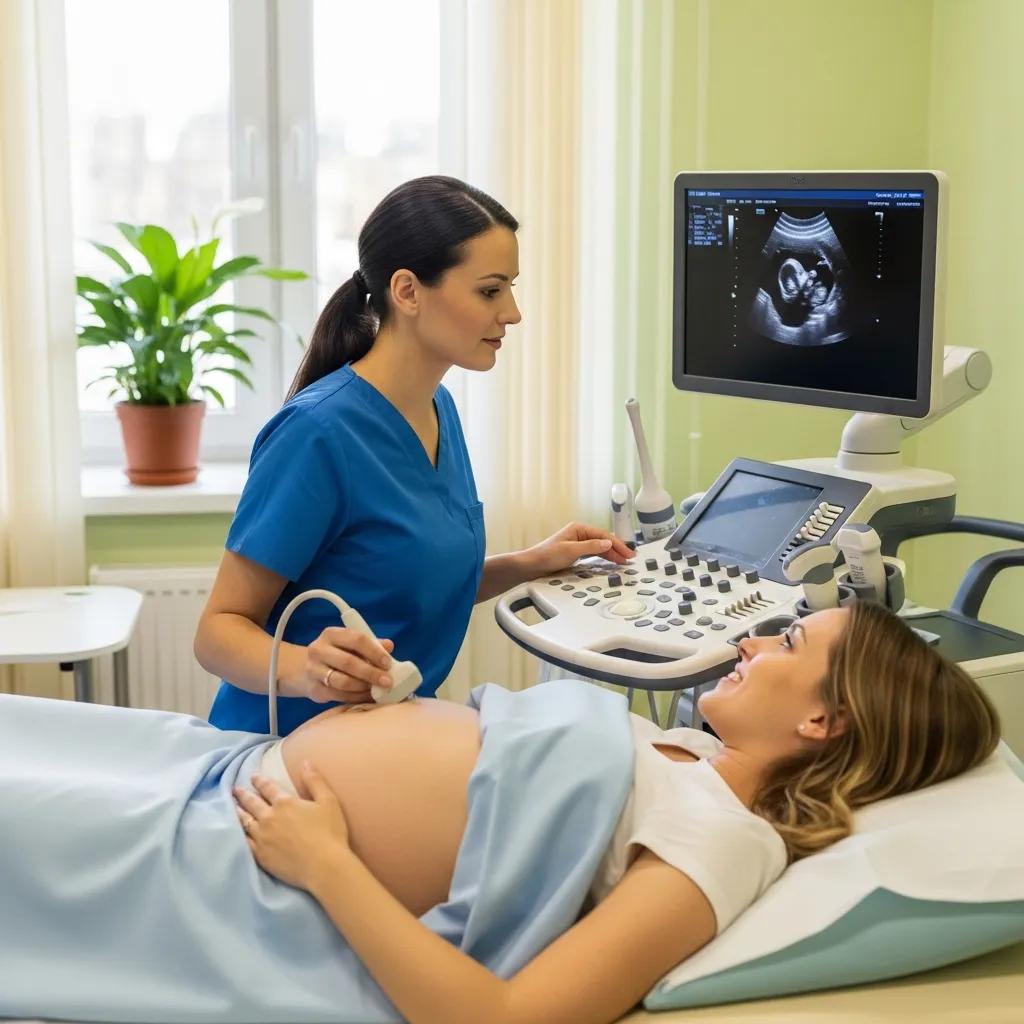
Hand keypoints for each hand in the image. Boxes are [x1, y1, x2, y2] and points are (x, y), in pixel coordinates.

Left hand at [234, 762, 350, 890]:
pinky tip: (237, 833)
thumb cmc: (330, 832)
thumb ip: (315, 780)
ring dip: (238, 813)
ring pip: (245, 822)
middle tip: (235, 790)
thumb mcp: (328, 801)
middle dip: (243, 795)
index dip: (259, 781)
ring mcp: (262, 838)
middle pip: (252, 803)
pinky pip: (245, 842)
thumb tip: (305, 762)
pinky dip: (239, 835)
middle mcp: (269, 818)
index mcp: (285, 803)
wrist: (323, 866)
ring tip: (232, 808)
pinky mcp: (261, 856)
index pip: (268, 788)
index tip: (253, 776)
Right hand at [302, 627, 395, 703]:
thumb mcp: (352, 645)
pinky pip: (338, 695)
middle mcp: (319, 650)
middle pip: (348, 662)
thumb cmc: (337, 654)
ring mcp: (314, 670)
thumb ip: (372, 644)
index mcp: (331, 634)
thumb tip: (389, 646)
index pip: (356, 639)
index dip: (374, 651)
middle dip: (371, 672)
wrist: (307, 670)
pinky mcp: (314, 689)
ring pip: (342, 681)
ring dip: (363, 687)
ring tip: (377, 690)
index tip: (388, 663)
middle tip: (387, 681)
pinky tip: (367, 696)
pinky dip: (356, 697)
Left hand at [522, 522, 633, 577]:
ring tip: (623, 561)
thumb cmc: (547, 555)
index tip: (627, 552)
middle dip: (617, 549)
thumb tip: (608, 542)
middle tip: (630, 558)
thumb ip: (591, 546)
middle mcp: (580, 534)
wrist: (532, 565)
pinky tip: (611, 562)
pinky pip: (594, 554)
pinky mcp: (576, 553)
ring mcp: (578, 544)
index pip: (603, 535)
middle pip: (603, 540)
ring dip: (612, 554)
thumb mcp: (571, 550)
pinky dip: (604, 558)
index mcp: (579, 529)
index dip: (617, 544)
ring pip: (600, 548)